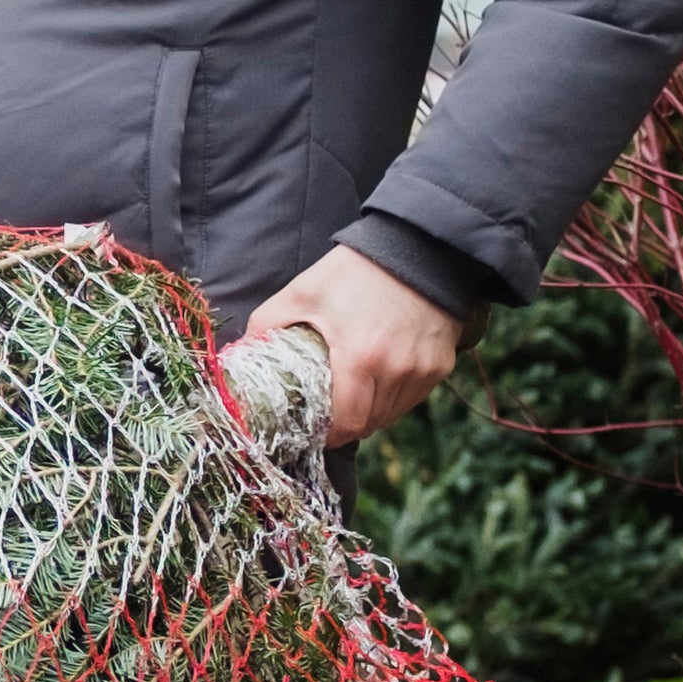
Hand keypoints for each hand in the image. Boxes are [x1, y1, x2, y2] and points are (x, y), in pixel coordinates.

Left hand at [239, 246, 466, 449]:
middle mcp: (396, 371)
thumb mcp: (302, 292)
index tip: (314, 428)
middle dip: (346, 424)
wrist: (417, 247)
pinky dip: (394, 397)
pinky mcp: (440, 365)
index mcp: (359, 358)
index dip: (328, 434)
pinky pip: (413, 398)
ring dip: (371, 412)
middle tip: (330, 412)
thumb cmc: (355, 272)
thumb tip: (241, 355)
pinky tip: (379, 377)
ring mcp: (423, 370)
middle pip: (368, 424)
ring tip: (353, 392)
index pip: (346, 424)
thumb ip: (267, 326)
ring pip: (392, 415)